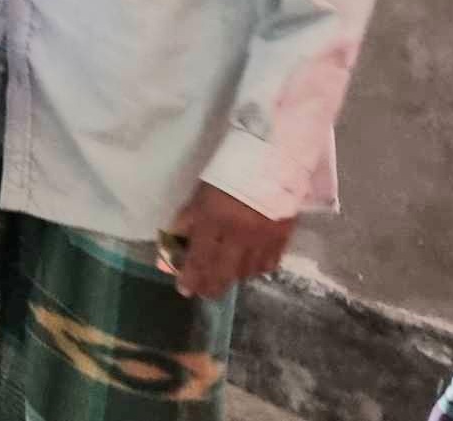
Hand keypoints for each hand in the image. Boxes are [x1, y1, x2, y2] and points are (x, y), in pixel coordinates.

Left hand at [170, 182, 295, 299]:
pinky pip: (268, 264)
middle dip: (211, 286)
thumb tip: (169, 255)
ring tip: (224, 275)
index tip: (183, 289)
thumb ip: (182, 227)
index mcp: (213, 220)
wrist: (270, 159)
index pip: (199, 259)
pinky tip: (248, 266)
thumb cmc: (226, 175)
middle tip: (204, 292)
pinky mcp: (283, 237)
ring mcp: (263, 238)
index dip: (190, 277)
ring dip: (233, 277)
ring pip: (246, 272)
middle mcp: (239, 234)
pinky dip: (256, 269)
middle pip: (223, 272)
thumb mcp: (198, 198)